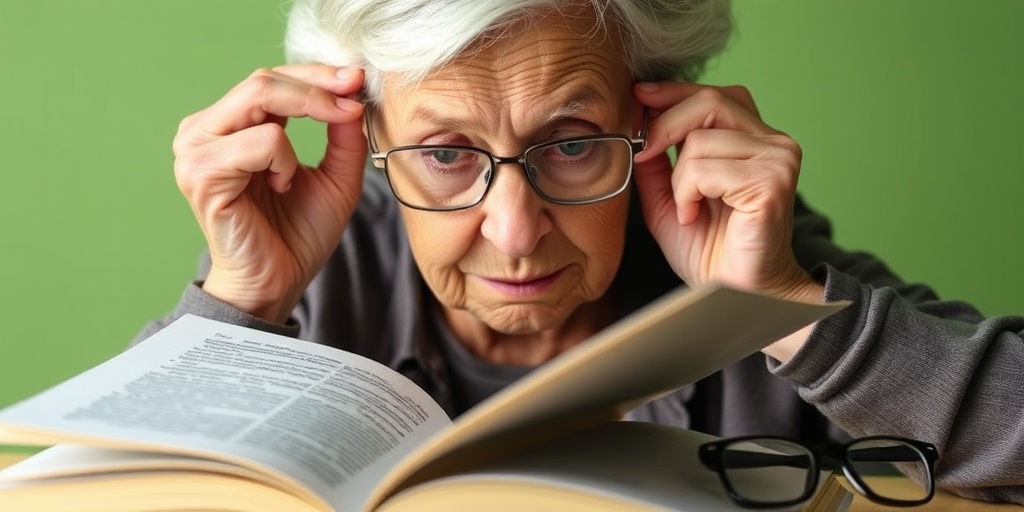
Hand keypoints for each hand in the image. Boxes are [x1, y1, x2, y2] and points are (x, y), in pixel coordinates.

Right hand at [173, 65, 366, 322]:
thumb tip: (352, 92)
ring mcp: (196, 150)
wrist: (275, 285)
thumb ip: (343, 134)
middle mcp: (203, 131)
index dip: (317, 75)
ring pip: (261, 97)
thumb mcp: (335, 176)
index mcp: (229, 126)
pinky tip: (280, 188)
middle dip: (317, 87)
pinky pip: (262, 140)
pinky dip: (285, 161)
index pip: (271, 80)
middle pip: (263, 79)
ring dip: (301, 125)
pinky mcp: (202, 173)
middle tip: (353, 102)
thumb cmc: (297, 235)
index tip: (357, 80)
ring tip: (297, 174)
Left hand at [631, 81, 819, 301]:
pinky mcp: (771, 182)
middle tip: (646, 156)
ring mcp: (777, 159)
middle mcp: (773, 142)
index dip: (674, 92)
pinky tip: (694, 215)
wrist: (735, 294)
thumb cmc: (710, 251)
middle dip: (665, 124)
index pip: (715, 94)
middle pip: (709, 101)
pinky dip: (687, 194)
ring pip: (699, 140)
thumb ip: (657, 160)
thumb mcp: (669, 197)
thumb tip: (637, 120)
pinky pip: (704, 169)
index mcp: (753, 139)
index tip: (638, 95)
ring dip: (678, 180)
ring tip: (687, 209)